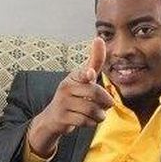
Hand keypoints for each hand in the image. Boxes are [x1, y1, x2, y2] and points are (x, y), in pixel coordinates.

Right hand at [27, 38, 113, 156]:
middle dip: (106, 102)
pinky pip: (85, 121)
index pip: (83, 72)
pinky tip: (89, 120)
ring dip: (100, 115)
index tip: (91, 74)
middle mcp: (66, 87)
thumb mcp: (83, 79)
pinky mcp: (62, 117)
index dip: (88, 74)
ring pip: (92, 110)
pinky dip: (92, 123)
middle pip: (95, 94)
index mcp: (74, 76)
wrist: (53, 117)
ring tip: (98, 114)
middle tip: (107, 105)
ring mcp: (63, 102)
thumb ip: (94, 62)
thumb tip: (98, 38)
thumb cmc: (73, 96)